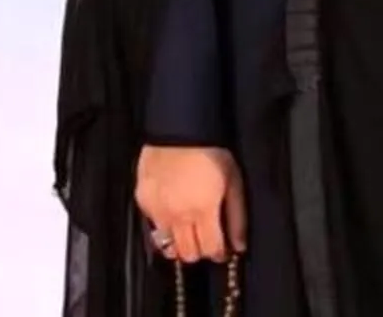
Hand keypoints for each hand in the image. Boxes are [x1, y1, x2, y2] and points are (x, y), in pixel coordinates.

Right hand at [135, 145, 245, 263]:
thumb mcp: (233, 180)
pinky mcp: (143, 203)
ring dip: (181, 244)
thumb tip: (239, 243)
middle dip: (201, 251)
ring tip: (190, 231)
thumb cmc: (210, 150)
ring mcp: (158, 211)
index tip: (224, 250)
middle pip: (188, 254)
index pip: (210, 249)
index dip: (220, 253)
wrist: (179, 129)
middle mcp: (178, 215)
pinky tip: (174, 215)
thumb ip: (237, 215)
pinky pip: (153, 227)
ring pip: (168, 246)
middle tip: (207, 239)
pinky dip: (164, 227)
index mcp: (203, 209)